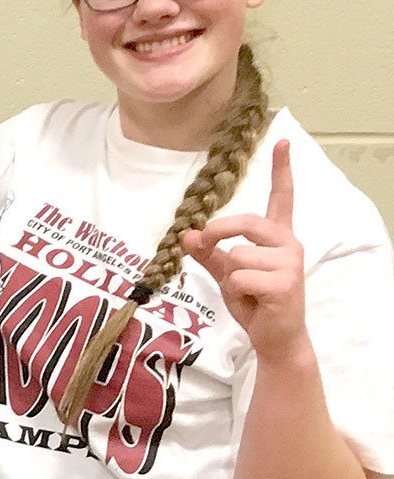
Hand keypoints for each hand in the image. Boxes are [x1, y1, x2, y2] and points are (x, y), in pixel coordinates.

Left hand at [183, 139, 309, 364]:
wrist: (275, 337)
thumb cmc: (254, 302)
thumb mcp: (227, 273)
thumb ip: (209, 253)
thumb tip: (187, 233)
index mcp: (277, 237)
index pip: (281, 197)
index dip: (282, 170)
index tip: (282, 141)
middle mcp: (288, 243)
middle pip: (245, 222)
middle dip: (219, 233)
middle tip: (205, 242)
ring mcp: (290, 262)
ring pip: (237, 256)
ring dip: (229, 277)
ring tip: (246, 292)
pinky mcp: (285, 282)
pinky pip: (240, 277)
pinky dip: (235, 291)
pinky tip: (252, 301)